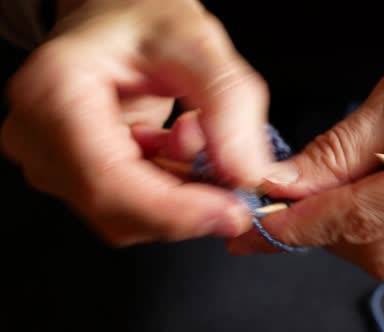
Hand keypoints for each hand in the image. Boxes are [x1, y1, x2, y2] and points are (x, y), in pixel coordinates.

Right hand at [1, 0, 271, 244]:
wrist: (121, 17)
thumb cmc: (143, 18)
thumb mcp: (198, 43)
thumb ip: (229, 104)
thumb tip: (247, 173)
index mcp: (53, 92)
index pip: (106, 179)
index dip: (174, 208)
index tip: (230, 211)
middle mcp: (40, 136)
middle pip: (117, 209)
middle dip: (187, 206)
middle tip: (235, 177)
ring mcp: (55, 161)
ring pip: (129, 217)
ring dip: (182, 195)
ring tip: (194, 134)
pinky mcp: (79, 175)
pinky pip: (133, 208)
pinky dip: (171, 190)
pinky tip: (176, 146)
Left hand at [227, 0, 383, 278]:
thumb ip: (340, 150)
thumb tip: (287, 187)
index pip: (370, 219)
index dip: (306, 225)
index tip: (261, 225)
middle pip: (382, 252)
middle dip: (323, 231)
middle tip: (284, 204)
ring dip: (350, 229)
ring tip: (329, 189)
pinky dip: (381, 224)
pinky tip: (368, 192)